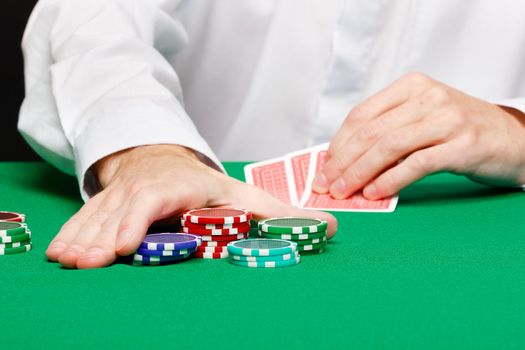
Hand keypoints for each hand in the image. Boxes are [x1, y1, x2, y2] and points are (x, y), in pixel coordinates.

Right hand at [46, 145, 337, 268]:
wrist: (161, 162)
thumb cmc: (203, 186)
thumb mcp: (242, 196)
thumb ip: (282, 213)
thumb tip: (332, 226)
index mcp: (179, 186)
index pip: (155, 200)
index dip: (139, 221)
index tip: (126, 245)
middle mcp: (146, 189)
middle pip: (122, 214)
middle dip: (104, 239)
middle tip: (88, 263)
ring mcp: (121, 196)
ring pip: (99, 217)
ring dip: (83, 239)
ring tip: (70, 262)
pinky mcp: (105, 203)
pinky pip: (85, 218)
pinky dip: (72, 234)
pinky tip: (60, 254)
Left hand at [312, 72, 524, 199]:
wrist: (513, 138)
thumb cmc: (459, 131)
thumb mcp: (420, 119)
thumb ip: (387, 131)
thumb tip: (343, 160)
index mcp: (411, 87)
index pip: (362, 114)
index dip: (338, 143)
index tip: (323, 167)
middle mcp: (428, 97)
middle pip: (371, 132)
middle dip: (342, 162)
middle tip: (326, 185)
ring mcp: (447, 120)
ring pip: (389, 146)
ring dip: (359, 173)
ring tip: (344, 192)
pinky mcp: (463, 145)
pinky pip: (416, 164)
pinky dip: (390, 180)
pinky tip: (374, 192)